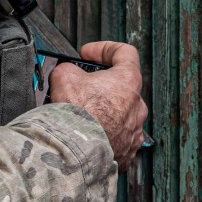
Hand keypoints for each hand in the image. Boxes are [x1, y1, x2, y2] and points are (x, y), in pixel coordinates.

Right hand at [49, 40, 147, 167]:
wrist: (77, 152)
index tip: (87, 54)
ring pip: (119, 115)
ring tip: (80, 115)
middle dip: (100, 86)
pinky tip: (86, 135)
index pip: (124, 53)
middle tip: (79, 87)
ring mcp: (134, 130)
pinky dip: (103, 135)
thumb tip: (66, 74)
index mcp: (128, 81)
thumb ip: (69, 69)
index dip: (103, 49)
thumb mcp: (64, 76)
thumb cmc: (76, 115)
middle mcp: (137, 105)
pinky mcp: (127, 151)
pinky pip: (116, 138)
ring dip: (102, 112)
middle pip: (121, 87)